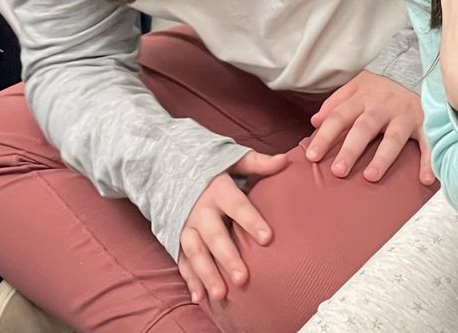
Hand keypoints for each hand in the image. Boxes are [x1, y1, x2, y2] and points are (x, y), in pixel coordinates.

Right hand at [178, 150, 288, 302]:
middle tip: (243, 278)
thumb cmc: (214, 169)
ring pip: (196, 253)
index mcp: (217, 190)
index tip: (267, 238)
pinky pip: (182, 262)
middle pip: (214, 237)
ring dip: (207, 274)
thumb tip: (284, 161)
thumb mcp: (234, 160)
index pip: (238, 206)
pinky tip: (200, 297)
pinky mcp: (177, 239)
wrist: (172, 171)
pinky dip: (190, 280)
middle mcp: (200, 211)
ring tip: (220, 294)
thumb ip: (258, 163)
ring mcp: (186, 227)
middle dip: (228, 258)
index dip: (252, 222)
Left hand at [306, 70, 434, 184]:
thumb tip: (315, 121)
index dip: (325, 136)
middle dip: (351, 149)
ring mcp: (405, 115)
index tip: (311, 157)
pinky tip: (426, 179)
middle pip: (365, 128)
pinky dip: (428, 160)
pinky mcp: (424, 123)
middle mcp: (384, 106)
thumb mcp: (356, 85)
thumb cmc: (380, 88)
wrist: (417, 73)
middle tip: (338, 171)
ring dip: (383, 157)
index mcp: (364, 97)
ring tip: (371, 177)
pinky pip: (428, 142)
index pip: (339, 116)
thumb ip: (335, 102)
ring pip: (394, 137)